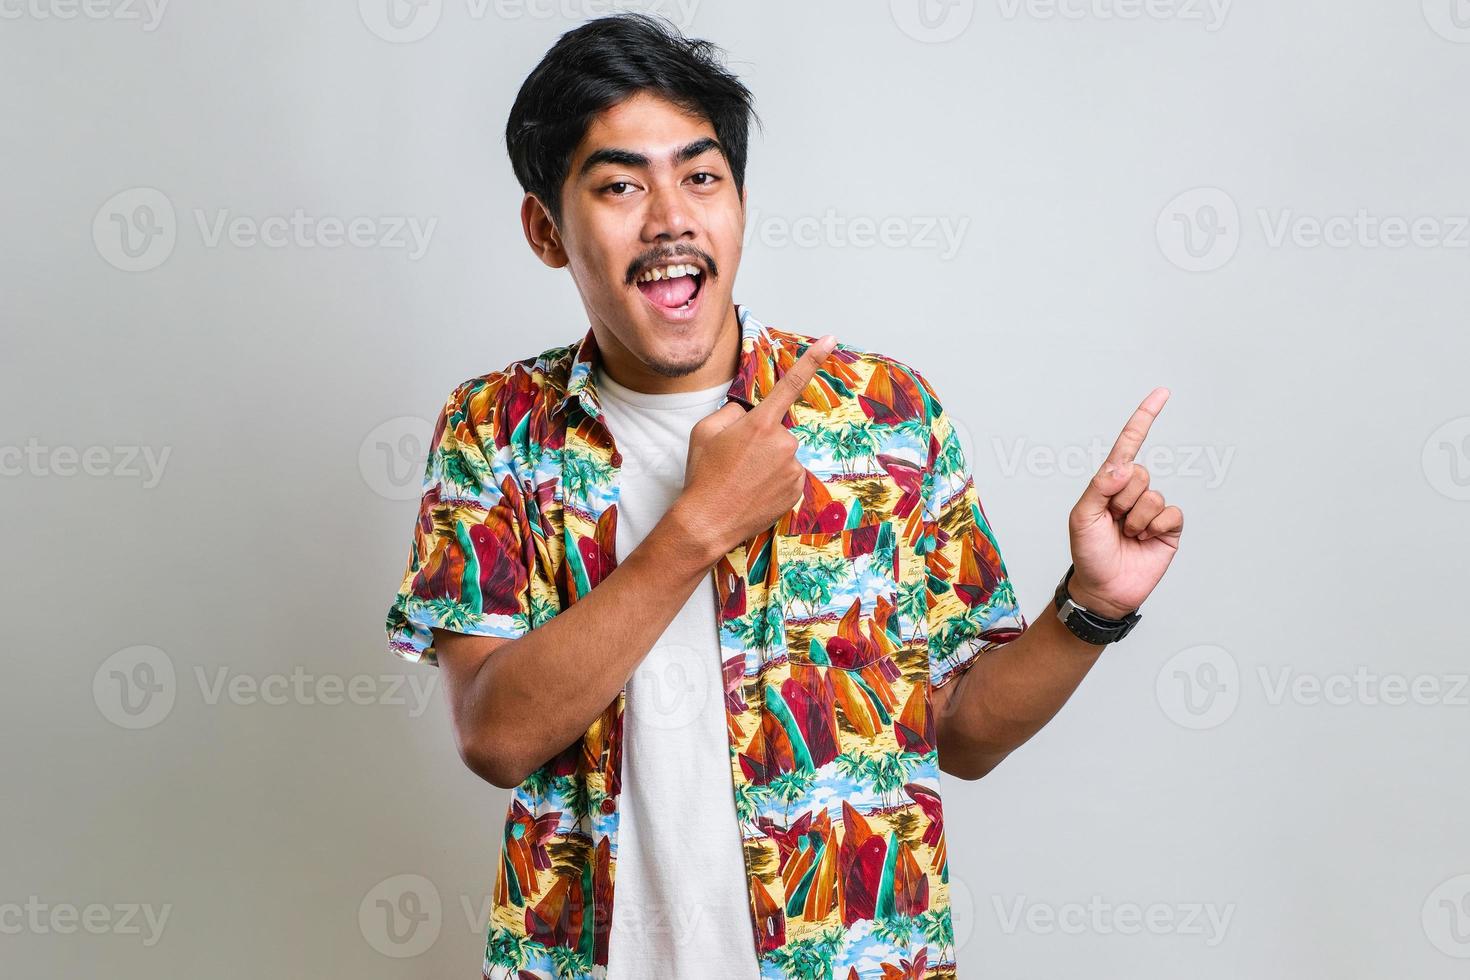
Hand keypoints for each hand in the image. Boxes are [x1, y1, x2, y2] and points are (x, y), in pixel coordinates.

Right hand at [676, 334, 838, 559]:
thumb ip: (731, 412)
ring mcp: (793, 468)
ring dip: (768, 463)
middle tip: (736, 461)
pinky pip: (788, 476)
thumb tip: (746, 412)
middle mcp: (784, 443)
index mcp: (761, 423)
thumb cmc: (703, 475)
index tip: (830, 339)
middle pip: (777, 431)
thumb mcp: (704, 431)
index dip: (813, 359)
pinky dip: (774, 481)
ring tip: (743, 480)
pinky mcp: (797, 490)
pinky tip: (755, 492)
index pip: (790, 383)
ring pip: (783, 455)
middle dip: (761, 440)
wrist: (708, 522)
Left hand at [1066, 387, 1184, 618]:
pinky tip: (1144, 542)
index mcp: (1109, 484)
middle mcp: (1133, 492)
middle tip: (1113, 522)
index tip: (1162, 393)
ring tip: (1126, 536)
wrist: (1104, 589)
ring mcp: (1152, 510)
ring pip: (1152, 496)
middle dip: (1121, 500)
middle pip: (1138, 474)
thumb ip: (1099, 488)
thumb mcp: (1083, 517)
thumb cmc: (1088, 552)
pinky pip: (1170, 514)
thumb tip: (1124, 465)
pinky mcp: (1169, 528)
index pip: (1129, 445)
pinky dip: (1154, 528)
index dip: (1145, 418)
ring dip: (1136, 520)